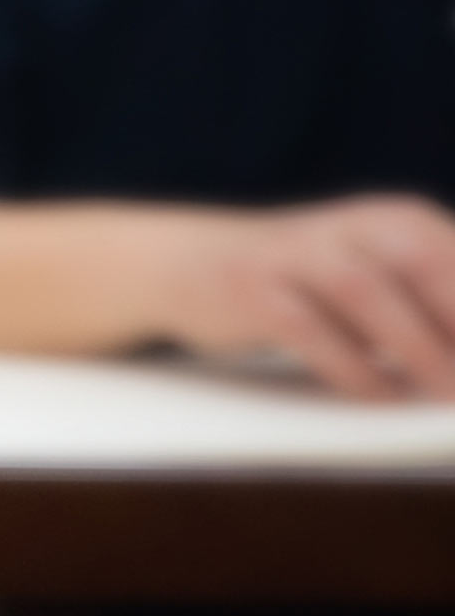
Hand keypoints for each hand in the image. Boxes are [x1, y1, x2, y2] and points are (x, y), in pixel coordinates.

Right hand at [143, 193, 454, 402]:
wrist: (186, 261)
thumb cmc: (308, 284)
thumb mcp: (382, 275)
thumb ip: (438, 304)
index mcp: (397, 220)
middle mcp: (350, 225)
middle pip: (421, 260)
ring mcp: (294, 252)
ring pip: (364, 290)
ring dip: (413, 348)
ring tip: (442, 395)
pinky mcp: (250, 286)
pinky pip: (305, 326)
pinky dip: (348, 365)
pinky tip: (376, 394)